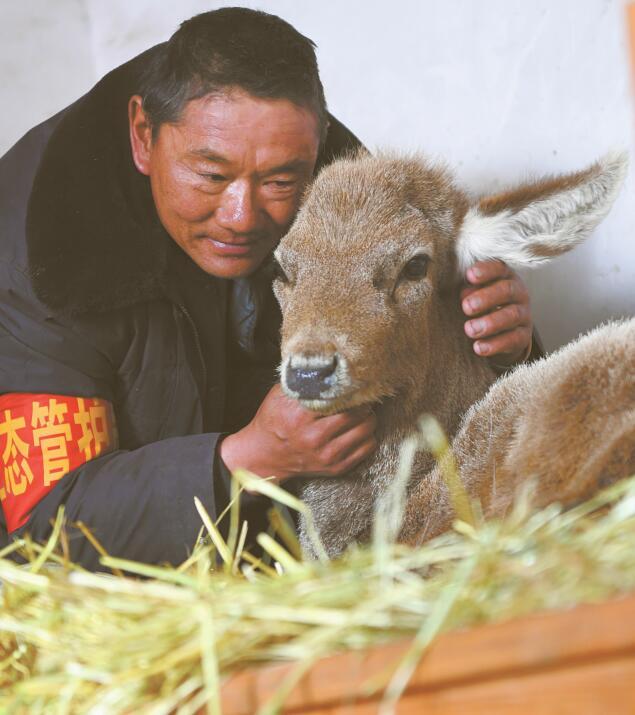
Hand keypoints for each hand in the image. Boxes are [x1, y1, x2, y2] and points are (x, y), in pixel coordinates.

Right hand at [219, 384, 376, 482]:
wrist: (264, 456)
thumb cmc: (273, 421)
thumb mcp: (280, 396)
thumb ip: (303, 383)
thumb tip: (328, 367)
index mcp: (300, 416)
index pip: (339, 398)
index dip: (350, 388)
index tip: (353, 383)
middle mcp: (315, 438)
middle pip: (357, 415)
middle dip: (363, 403)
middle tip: (362, 397)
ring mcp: (327, 456)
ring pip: (367, 431)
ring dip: (368, 418)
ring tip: (361, 413)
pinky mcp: (336, 468)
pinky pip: (367, 448)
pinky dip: (368, 436)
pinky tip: (358, 430)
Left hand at [461, 260, 532, 366]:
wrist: (502, 332)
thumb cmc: (483, 306)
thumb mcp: (475, 294)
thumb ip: (469, 291)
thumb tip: (463, 294)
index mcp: (505, 277)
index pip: (499, 268)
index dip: (486, 270)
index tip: (469, 275)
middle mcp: (518, 293)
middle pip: (507, 290)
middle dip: (486, 298)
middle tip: (466, 307)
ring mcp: (524, 314)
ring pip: (512, 315)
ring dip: (490, 322)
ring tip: (469, 329)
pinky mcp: (524, 336)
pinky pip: (513, 339)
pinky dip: (495, 344)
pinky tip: (478, 347)